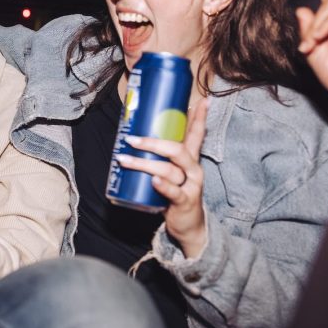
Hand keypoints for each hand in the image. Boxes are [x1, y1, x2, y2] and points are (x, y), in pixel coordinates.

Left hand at [117, 98, 208, 257]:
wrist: (189, 226)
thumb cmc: (176, 194)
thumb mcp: (171, 173)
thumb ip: (160, 158)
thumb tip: (136, 138)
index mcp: (190, 160)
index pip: (197, 134)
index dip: (199, 118)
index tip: (203, 101)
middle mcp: (193, 170)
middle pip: (178, 149)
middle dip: (153, 142)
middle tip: (131, 139)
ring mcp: (190, 186)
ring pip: (169, 170)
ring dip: (144, 163)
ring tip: (124, 160)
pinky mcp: (184, 202)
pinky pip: (174, 192)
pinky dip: (163, 186)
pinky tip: (153, 181)